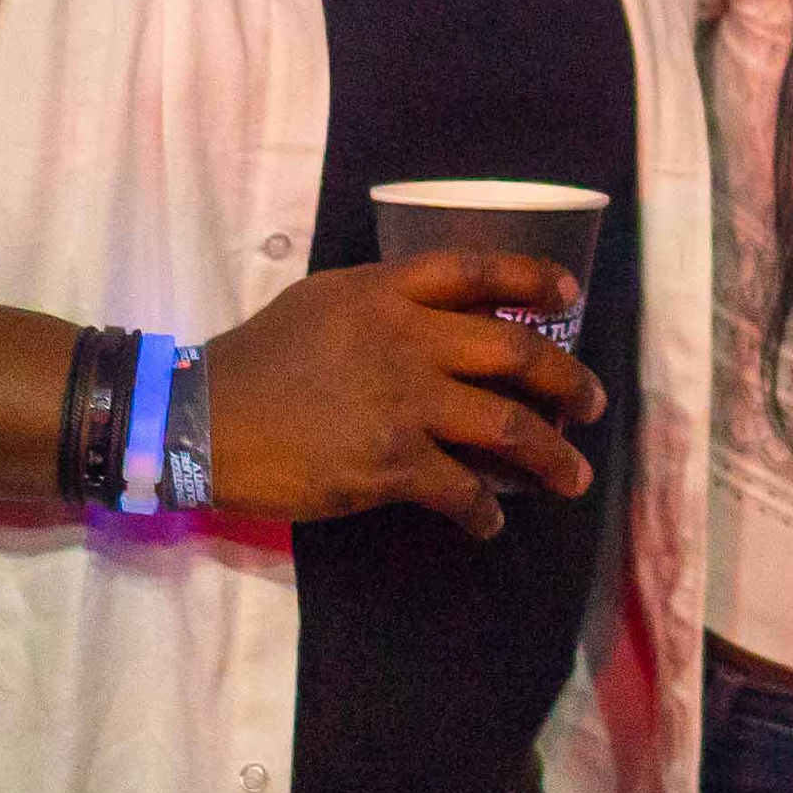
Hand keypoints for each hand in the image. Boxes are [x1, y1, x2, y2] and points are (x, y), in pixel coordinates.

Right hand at [202, 251, 607, 539]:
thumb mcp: (324, 301)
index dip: (533, 277)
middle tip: (594, 403)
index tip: (569, 296)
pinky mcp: (390, 464)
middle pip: (515, 351)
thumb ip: (388, 301)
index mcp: (389, 292)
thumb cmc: (257, 358)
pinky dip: (485, 510)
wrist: (197, 420)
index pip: (479, 270)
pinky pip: (462, 489)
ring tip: (574, 477)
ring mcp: (404, 403)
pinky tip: (491, 523)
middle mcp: (409, 340)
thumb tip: (446, 317)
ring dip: (551, 455)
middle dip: (567, 379)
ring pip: (507, 426)